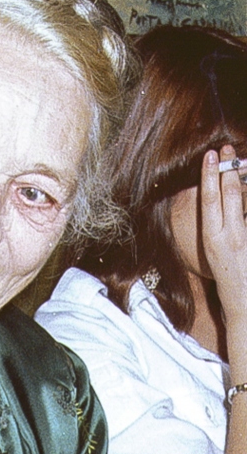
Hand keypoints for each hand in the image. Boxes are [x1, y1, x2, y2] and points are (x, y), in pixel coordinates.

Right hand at [200, 146, 246, 322]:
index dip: (209, 175)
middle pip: (229, 195)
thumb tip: (224, 200)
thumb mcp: (217, 250)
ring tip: (243, 162)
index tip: (211, 155)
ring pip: (244, 202)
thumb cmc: (229, 277)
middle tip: (228, 148)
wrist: (242, 305)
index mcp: (212, 238)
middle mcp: (227, 237)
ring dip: (243, 180)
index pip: (209, 200)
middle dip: (228, 169)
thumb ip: (221, 225)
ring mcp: (243, 241)